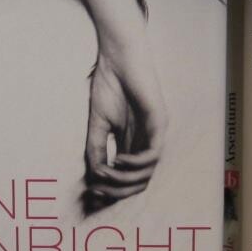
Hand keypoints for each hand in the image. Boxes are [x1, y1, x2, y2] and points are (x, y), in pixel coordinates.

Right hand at [83, 38, 166, 212]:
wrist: (117, 58)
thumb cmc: (108, 86)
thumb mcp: (97, 124)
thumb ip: (96, 150)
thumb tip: (93, 177)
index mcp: (131, 144)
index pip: (127, 178)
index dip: (111, 190)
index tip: (92, 193)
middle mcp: (145, 143)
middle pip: (139, 181)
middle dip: (117, 191)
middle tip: (98, 190)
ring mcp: (155, 134)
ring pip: (147, 172)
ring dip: (124, 179)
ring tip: (107, 173)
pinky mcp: (160, 122)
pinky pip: (153, 154)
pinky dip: (135, 163)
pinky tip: (119, 159)